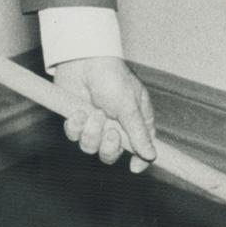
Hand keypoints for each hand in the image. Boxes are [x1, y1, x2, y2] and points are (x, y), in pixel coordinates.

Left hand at [52, 57, 156, 171]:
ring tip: (94, 112)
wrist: (83, 60)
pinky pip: (74, 136)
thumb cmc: (112, 76)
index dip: (139, 160)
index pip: (141, 148)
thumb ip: (138, 132)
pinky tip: (78, 111)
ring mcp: (94, 124)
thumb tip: (151, 155)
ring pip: (90, 147)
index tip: (134, 167)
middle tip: (110, 131)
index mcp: (135, 120)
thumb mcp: (129, 105)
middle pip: (112, 153)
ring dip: (91, 132)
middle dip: (109, 146)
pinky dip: (76, 125)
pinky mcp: (76, 121)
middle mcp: (115, 125)